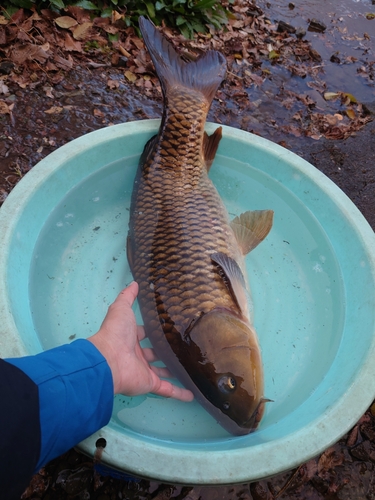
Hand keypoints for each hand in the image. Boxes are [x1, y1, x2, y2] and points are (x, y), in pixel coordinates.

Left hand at [88, 282, 193, 401]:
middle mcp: (137, 355)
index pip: (143, 334)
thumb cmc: (115, 333)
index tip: (169, 326)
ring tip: (191, 367)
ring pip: (163, 372)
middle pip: (154, 353)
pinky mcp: (150, 384)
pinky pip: (167, 390)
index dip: (153, 330)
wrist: (109, 360)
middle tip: (184, 345)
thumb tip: (135, 283)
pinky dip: (179, 393)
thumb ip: (127, 296)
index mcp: (129, 339)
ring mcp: (144, 371)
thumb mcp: (121, 309)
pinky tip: (193, 394)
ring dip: (174, 371)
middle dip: (166, 351)